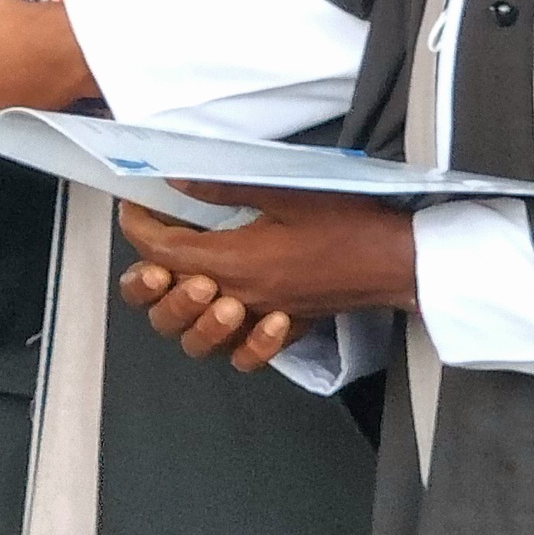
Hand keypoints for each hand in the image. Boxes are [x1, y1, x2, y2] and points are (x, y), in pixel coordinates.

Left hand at [114, 190, 415, 371]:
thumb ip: (223, 187)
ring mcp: (262, 319)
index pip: (162, 254)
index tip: (135, 207)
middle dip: (148, 276)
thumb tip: (175, 179)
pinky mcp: (285, 328)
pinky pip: (244, 354)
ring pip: (199, 340)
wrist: (398, 261)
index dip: (138, 229)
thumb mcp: (283, 191)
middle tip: (158, 241)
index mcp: (235, 262)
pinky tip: (234, 311)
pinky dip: (231, 342)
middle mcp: (242, 298)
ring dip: (184, 313)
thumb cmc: (348, 223)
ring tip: (192, 279)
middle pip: (167, 308)